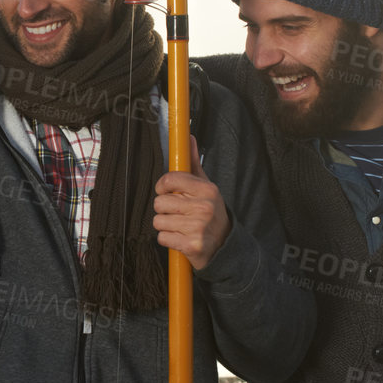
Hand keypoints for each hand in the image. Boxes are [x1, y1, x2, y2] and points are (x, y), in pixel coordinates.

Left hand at [152, 137, 230, 270]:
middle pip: (160, 202)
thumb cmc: (210, 213)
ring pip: (158, 221)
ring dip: (165, 225)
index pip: (170, 179)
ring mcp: (198, 226)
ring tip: (180, 226)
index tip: (165, 190)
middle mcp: (204, 207)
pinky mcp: (192, 245)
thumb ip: (193, 163)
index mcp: (206, 189)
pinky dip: (168, 239)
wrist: (224, 245)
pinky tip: (180, 238)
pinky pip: (162, 237)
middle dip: (164, 209)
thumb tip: (189, 137)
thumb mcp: (206, 187)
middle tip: (178, 213)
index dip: (162, 186)